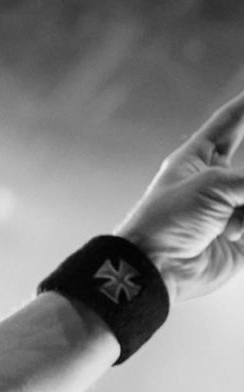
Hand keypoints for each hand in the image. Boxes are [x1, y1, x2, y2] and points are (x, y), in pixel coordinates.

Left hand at [116, 87, 243, 300]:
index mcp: (197, 159)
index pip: (229, 123)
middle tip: (232, 188)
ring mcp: (229, 208)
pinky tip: (233, 232)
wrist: (156, 267)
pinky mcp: (240, 236)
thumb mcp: (214, 185)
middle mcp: (215, 181)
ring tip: (230, 221)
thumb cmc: (168, 221)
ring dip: (243, 207)